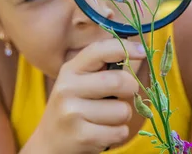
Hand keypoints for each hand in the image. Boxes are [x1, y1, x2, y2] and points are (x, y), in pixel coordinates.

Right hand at [24, 40, 145, 153]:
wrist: (49, 143)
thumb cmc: (74, 108)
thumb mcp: (78, 82)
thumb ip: (101, 68)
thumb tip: (137, 51)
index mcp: (70, 70)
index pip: (99, 51)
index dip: (124, 48)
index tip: (142, 50)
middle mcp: (67, 88)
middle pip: (118, 81)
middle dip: (131, 89)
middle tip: (126, 94)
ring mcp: (72, 113)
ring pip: (122, 110)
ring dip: (122, 116)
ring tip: (106, 118)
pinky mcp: (81, 136)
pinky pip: (119, 132)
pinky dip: (118, 133)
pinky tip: (103, 132)